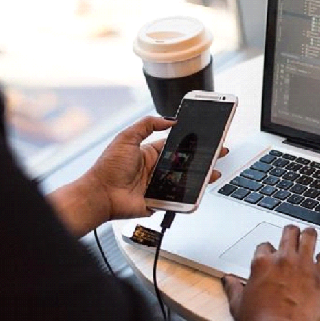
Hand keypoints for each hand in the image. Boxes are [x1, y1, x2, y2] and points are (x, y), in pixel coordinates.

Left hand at [48, 116, 227, 236]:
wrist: (100, 194)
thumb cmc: (108, 167)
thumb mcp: (126, 137)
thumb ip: (147, 125)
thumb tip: (169, 119)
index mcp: (150, 153)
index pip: (176, 145)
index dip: (191, 142)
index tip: (206, 137)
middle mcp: (156, 169)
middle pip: (185, 163)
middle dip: (203, 158)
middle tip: (219, 153)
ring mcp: (159, 186)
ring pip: (186, 180)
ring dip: (202, 176)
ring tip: (215, 172)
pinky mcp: (160, 201)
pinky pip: (179, 198)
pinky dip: (190, 195)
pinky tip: (202, 189)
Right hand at [222, 225, 319, 320]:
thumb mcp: (238, 305)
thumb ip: (233, 288)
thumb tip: (228, 280)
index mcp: (262, 263)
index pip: (265, 245)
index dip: (268, 251)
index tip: (271, 257)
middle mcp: (283, 259)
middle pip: (289, 232)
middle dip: (290, 233)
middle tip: (292, 237)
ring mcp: (303, 265)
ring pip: (309, 236)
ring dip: (309, 236)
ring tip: (309, 238)